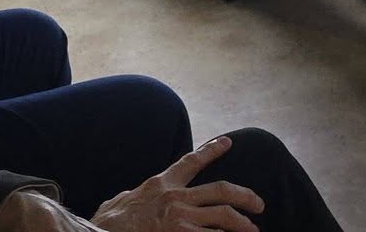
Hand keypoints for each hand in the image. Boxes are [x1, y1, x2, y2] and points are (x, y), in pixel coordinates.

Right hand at [92, 136, 264, 231]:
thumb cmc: (107, 224)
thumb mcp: (120, 202)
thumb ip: (133, 196)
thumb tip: (130, 195)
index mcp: (161, 185)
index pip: (190, 162)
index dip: (212, 150)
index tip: (227, 142)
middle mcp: (176, 198)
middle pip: (221, 190)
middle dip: (245, 195)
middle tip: (259, 204)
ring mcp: (180, 218)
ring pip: (224, 216)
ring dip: (242, 224)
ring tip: (253, 230)